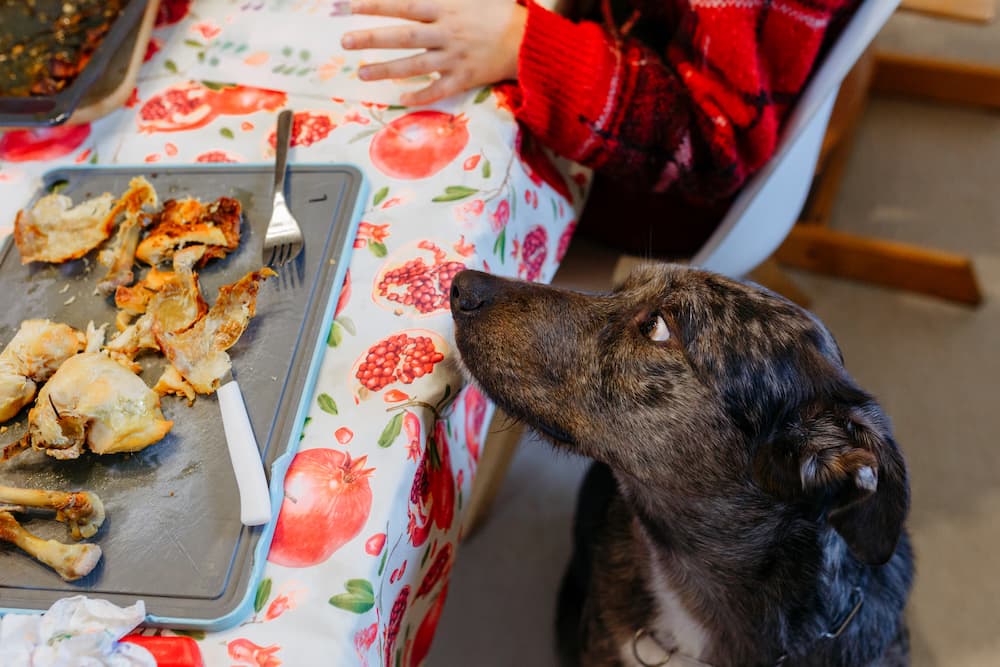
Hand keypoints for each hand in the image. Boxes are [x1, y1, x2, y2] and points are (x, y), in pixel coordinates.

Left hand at [342, 0, 526, 105]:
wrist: (527, 40)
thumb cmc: (497, 12)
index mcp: (446, 8)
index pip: (404, 5)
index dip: (377, 5)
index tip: (350, 6)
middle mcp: (446, 33)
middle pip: (403, 36)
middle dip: (372, 38)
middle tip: (345, 41)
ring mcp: (454, 58)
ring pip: (414, 65)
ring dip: (386, 69)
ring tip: (362, 73)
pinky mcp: (464, 78)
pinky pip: (437, 90)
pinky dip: (419, 95)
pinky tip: (400, 99)